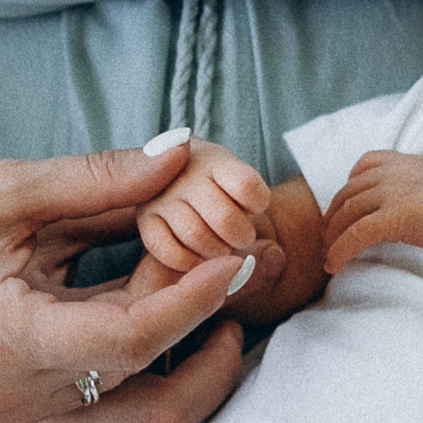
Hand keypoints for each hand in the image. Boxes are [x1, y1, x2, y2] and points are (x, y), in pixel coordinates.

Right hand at [0, 143, 250, 422]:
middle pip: (152, 416)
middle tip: (232, 307)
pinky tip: (154, 381)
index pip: (136, 339)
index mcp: (5, 342)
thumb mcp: (3, 190)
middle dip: (213, 363)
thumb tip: (183, 155)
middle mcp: (9, 409)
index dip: (199, 301)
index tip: (237, 261)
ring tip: (203, 345)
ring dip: (184, 408)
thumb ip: (102, 179)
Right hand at [137, 138, 276, 270]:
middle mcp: (185, 175)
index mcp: (215, 160)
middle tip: (239, 236)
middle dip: (241, 236)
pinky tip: (198, 258)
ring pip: (197, 236)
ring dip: (216, 251)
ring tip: (220, 246)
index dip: (258, 203)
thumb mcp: (239, 178)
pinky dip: (189, 262)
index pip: (248, 187)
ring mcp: (162, 197)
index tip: (253, 205)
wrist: (173, 170)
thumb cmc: (218, 184)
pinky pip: (168, 251)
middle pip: (226, 219)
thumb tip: (276, 255)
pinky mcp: (146, 220)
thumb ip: (256, 205)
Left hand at [321, 151, 422, 271]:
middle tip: (327, 236)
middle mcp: (393, 174)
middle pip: (349, 192)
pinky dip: (339, 251)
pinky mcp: (391, 217)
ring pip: (346, 214)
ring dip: (332, 236)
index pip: (366, 163)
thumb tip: (420, 207)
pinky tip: (333, 266)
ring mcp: (390, 194)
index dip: (350, 183)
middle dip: (334, 214)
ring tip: (327, 255)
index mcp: (407, 163)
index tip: (345, 203)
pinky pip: (355, 235)